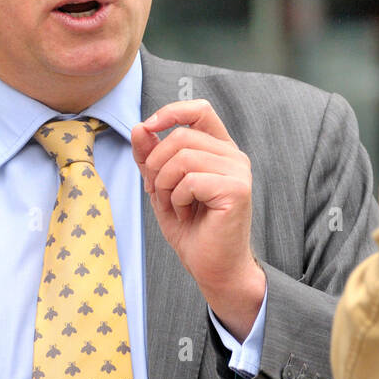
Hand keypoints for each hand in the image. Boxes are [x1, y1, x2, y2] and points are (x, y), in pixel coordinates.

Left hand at [131, 100, 265, 339]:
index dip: (171, 112)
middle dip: (156, 165)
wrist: (213, 268)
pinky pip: (191, 180)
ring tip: (174, 206)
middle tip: (158, 192)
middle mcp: (233, 156)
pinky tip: (187, 215)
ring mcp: (238, 171)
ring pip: (183, 157)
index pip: (200, 109)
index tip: (148, 128)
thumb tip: (140, 128)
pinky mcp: (237, 190)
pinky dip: (178, 200)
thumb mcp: (161, 188)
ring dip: (165, 186)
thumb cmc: (192, 229)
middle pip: (181, 136)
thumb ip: (151, 157)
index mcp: (219, 150)